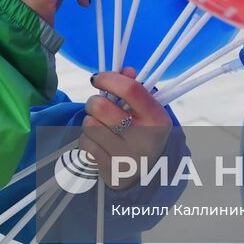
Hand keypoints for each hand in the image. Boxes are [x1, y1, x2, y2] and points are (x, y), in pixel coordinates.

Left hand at [82, 68, 172, 189]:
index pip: (130, 89)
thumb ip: (135, 88)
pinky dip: (87, 141)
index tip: (97, 78)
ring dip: (90, 122)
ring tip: (100, 127)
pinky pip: (86, 145)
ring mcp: (129, 158)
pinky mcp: (112, 172)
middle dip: (93, 102)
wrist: (148, 174)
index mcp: (157, 119)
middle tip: (96, 106)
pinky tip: (98, 143)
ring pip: (89, 125)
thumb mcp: (146, 111)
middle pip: (101, 106)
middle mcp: (146, 139)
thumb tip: (126, 70)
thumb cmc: (142, 132)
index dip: (109, 78)